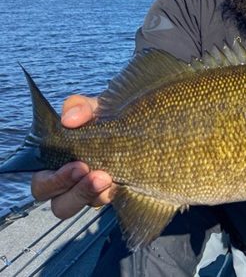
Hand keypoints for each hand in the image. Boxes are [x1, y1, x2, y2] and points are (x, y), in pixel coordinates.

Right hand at [31, 95, 114, 218]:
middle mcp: (69, 184)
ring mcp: (89, 192)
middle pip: (59, 204)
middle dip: (75, 192)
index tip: (78, 166)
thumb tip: (69, 119)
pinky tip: (121, 183)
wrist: (134, 122)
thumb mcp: (91, 107)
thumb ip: (78, 107)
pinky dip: (110, 194)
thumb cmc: (102, 116)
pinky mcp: (109, 194)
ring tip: (107, 177)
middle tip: (93, 173)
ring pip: (82, 207)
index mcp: (55, 164)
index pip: (42, 183)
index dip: (54, 181)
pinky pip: (105, 202)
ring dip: (90, 195)